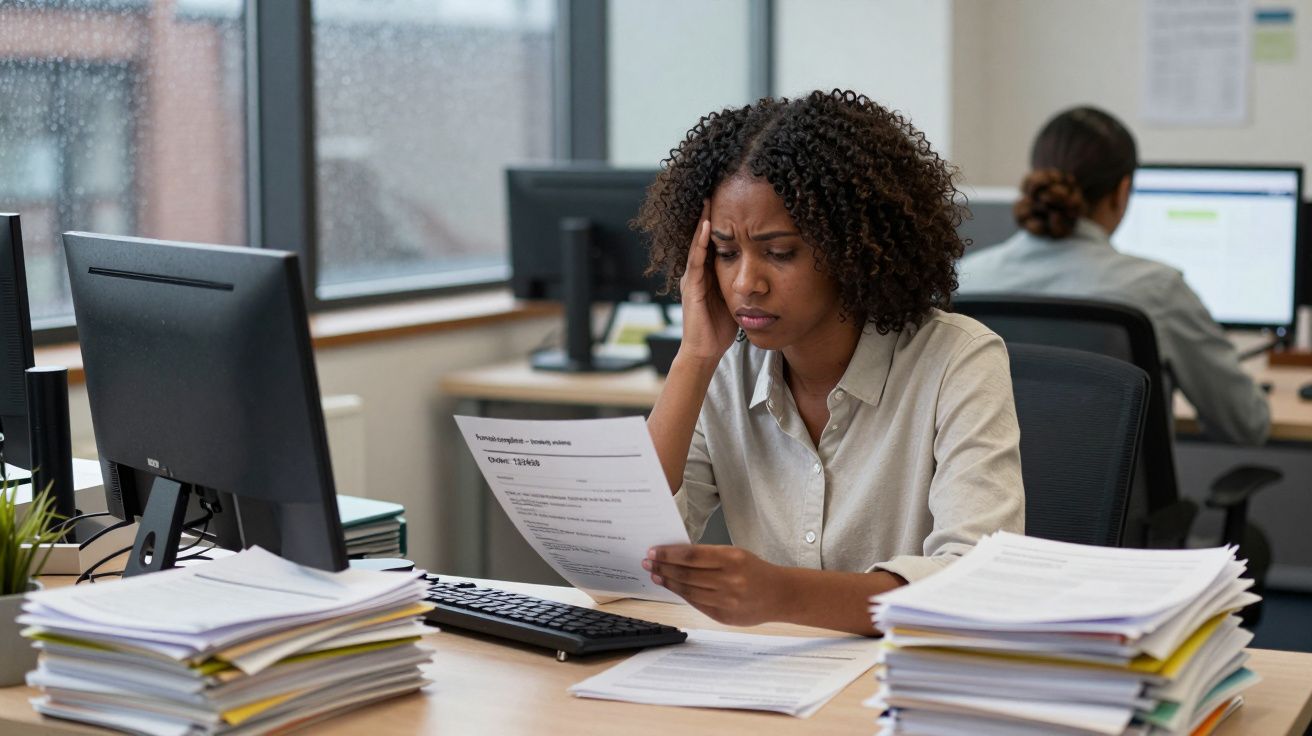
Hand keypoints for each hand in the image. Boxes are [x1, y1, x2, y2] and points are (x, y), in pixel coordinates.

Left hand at [643, 544, 785, 625]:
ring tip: (656, 575)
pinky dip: (682, 595)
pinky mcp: (724, 616)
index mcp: (732, 558)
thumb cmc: (755, 570)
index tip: (653, 552)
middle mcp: (729, 580)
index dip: (668, 554)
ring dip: (669, 583)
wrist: (780, 595)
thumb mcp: (736, 554)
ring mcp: (727, 601)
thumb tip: (676, 555)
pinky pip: (697, 604)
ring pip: (688, 591)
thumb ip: (709, 556)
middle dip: (663, 568)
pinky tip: (673, 588)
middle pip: (686, 574)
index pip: (691, 555)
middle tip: (648, 563)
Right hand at [677, 201, 737, 361]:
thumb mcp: (735, 298)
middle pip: (702, 237)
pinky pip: (696, 261)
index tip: (730, 201)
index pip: (713, 242)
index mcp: (706, 274)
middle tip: (716, 189)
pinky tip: (707, 227)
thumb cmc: (721, 328)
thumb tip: (763, 269)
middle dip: (708, 214)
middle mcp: (695, 272)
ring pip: (697, 243)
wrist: (705, 351)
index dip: (720, 222)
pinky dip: (700, 243)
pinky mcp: (690, 288)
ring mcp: (691, 279)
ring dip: (703, 221)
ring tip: (709, 199)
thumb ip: (741, 281)